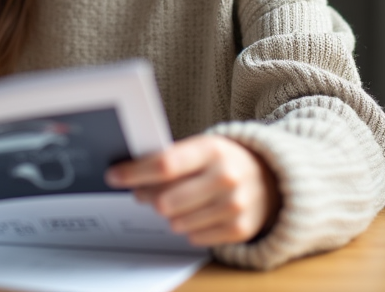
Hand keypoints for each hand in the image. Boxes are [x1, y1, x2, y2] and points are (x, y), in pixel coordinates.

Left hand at [104, 134, 279, 246]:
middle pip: (166, 200)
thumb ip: (170, 158)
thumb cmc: (224, 160)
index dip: (134, 173)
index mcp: (212, 149)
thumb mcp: (202, 147)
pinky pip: (195, 237)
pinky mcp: (240, 228)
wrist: (270, 178)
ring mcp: (235, 205)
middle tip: (145, 194)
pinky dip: (190, 228)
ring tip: (178, 202)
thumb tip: (129, 172)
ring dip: (170, 215)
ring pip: (177, 223)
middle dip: (148, 198)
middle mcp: (226, 177)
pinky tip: (197, 213)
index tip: (114, 176)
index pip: (164, 164)